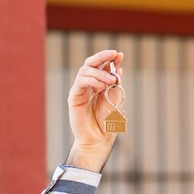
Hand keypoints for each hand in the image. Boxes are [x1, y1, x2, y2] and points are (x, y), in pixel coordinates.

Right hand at [65, 50, 123, 171]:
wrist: (99, 139)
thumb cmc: (107, 122)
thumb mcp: (115, 101)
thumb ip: (116, 86)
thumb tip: (118, 69)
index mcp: (99, 84)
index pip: (103, 67)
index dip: (110, 59)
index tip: (120, 54)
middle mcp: (89, 85)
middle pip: (91, 63)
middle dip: (103, 57)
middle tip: (113, 54)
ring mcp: (80, 90)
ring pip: (86, 70)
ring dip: (101, 72)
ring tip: (112, 80)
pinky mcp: (74, 96)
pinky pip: (81, 82)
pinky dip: (92, 80)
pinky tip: (102, 85)